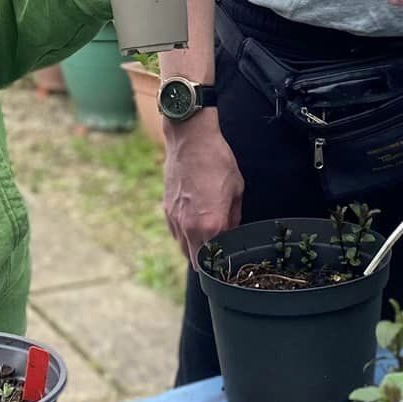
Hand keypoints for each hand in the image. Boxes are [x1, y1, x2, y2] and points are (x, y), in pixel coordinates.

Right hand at [164, 112, 243, 261]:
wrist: (190, 139)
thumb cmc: (218, 161)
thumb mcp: (236, 189)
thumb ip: (234, 216)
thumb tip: (231, 230)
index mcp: (212, 225)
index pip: (217, 259)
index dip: (225, 261)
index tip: (231, 258)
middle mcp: (191, 227)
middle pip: (197, 260)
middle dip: (209, 262)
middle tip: (220, 256)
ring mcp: (176, 219)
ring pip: (183, 248)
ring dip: (195, 250)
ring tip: (208, 244)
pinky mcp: (167, 209)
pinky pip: (175, 233)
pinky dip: (184, 236)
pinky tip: (194, 228)